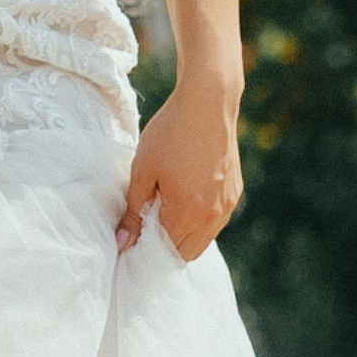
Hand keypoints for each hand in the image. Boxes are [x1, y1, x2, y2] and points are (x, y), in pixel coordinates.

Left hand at [117, 78, 243, 263]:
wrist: (207, 103)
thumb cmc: (169, 133)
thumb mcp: (142, 170)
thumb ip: (132, 211)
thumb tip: (122, 243)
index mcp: (187, 214)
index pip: (165, 253)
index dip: (145, 253)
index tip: (129, 243)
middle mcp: (212, 217)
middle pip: (187, 254)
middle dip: (164, 250)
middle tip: (143, 231)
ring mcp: (227, 206)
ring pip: (203, 239)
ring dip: (183, 237)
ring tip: (161, 214)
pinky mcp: (234, 193)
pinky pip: (214, 222)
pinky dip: (198, 222)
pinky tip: (182, 202)